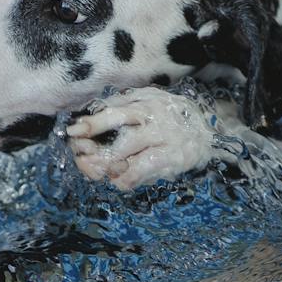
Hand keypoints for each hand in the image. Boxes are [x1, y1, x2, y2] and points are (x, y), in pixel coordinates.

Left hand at [65, 86, 217, 189]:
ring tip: (96, 170)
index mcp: (146, 102)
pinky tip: (119, 180)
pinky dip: (126, 178)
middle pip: (118, 133)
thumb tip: (93, 112)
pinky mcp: (172, 158)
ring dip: (107, 164)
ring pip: (127, 153)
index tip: (73, 132)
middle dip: (95, 149)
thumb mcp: (150, 100)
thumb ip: (124, 104)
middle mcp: (154, 118)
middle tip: (81, 157)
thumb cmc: (171, 116)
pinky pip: (142, 170)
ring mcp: (163, 138)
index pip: (114, 112)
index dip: (92, 123)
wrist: (208, 132)